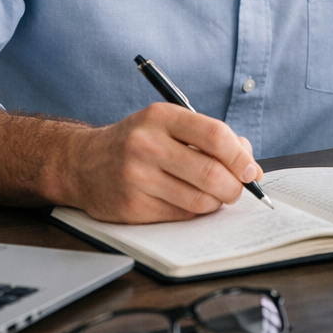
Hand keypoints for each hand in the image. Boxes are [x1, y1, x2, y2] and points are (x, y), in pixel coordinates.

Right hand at [54, 103, 261, 223]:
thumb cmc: (136, 143)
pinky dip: (193, 213)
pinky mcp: (132, 207)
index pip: (215, 135)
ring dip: (216, 203)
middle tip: (237, 189)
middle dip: (234, 187)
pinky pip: (180, 216)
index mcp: (161, 116)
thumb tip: (249, 164)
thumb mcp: (168, 125)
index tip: (250, 170)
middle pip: (211, 173)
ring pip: (199, 201)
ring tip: (212, 196)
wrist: (82, 163)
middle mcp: (146, 144)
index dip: (240, 156)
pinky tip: (186, 201)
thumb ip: (209, 138)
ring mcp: (137, 177)